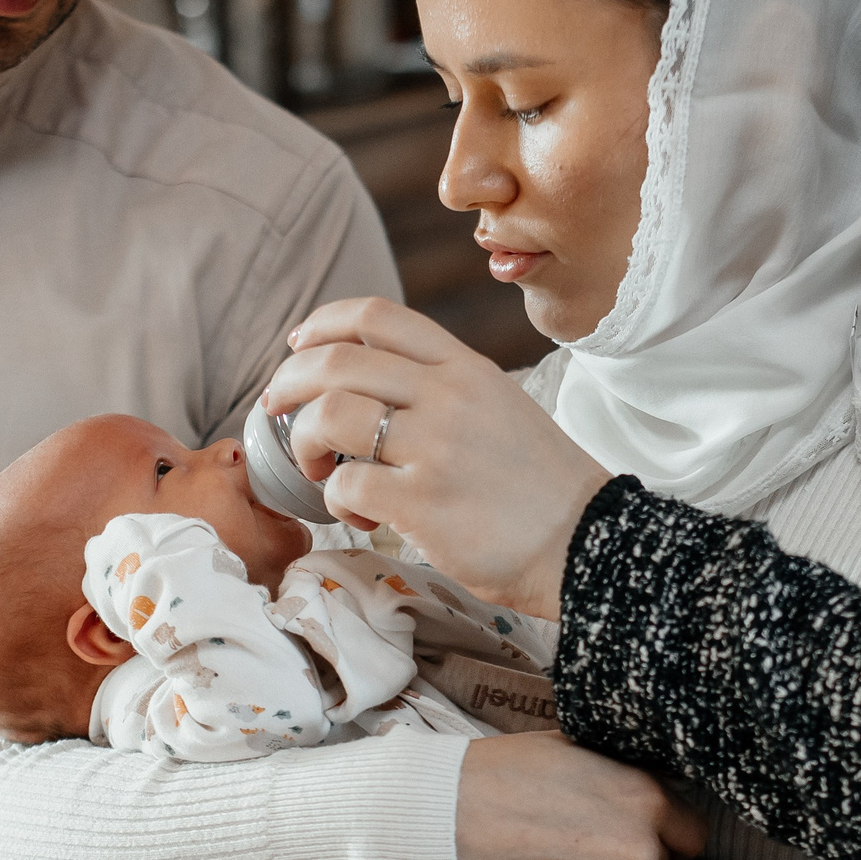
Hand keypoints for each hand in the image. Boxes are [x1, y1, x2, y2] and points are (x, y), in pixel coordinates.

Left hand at [262, 299, 613, 619]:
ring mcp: (434, 447)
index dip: (321, 325)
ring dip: (303, 441)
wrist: (586, 543)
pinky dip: (336, 500)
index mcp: (464, 367)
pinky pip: (344, 484)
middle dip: (288, 382)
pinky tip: (357, 513)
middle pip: (335, 361)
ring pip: (328, 415)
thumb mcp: (499, 406)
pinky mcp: (422, 502)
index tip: (298, 345)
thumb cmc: (540, 485)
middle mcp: (447, 395)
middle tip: (274, 409)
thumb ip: (442, 387)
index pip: (376, 316)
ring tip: (317, 469)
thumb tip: (371, 387)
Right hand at [455, 733, 709, 859]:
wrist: (446, 819)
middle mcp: (639, 848)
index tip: (652, 833)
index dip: (670, 830)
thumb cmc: (502, 775)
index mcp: (641, 797)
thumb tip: (653, 783)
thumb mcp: (576, 749)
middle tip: (622, 857)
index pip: (690, 826)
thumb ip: (623, 773)